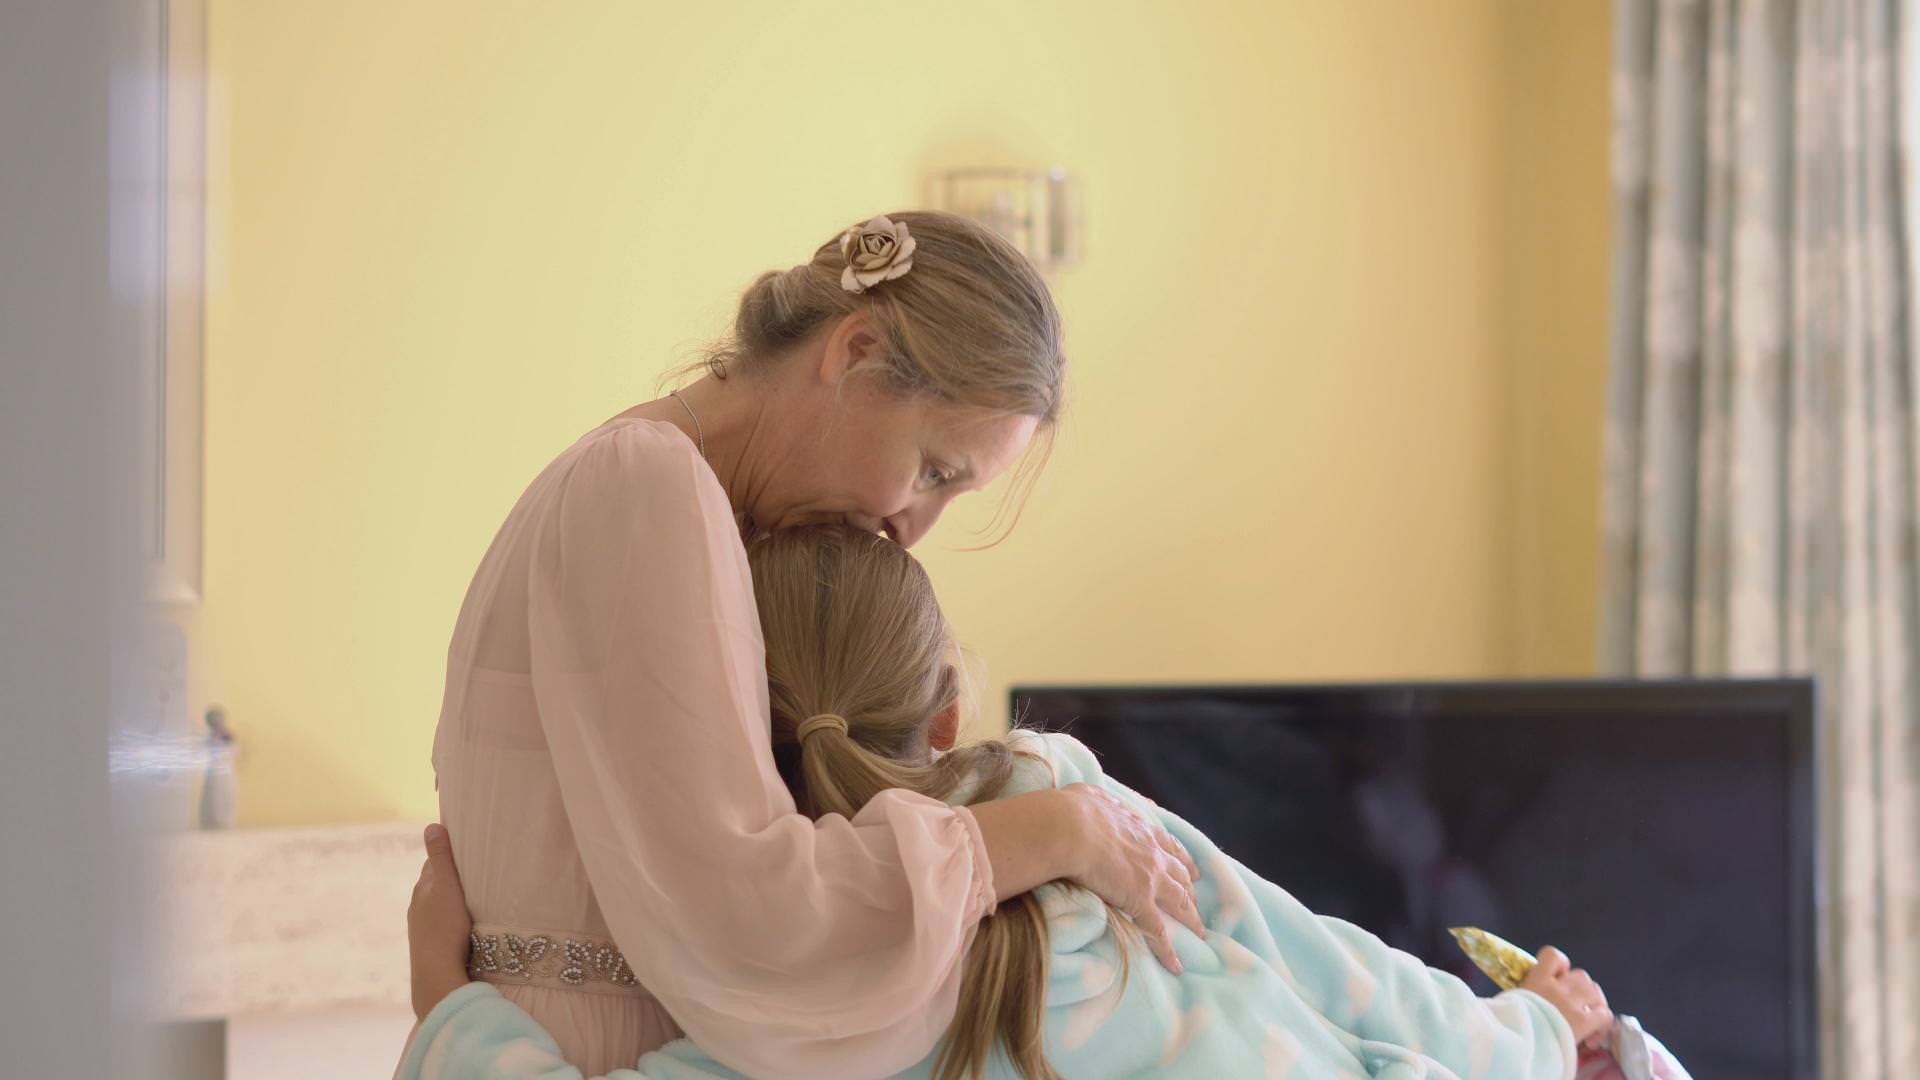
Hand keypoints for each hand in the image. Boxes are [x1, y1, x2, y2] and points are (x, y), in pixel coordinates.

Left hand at [408, 823, 474, 1019]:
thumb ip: (440, 857)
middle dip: (449, 878)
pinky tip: (463, 927)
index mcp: (421, 890)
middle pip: (434, 886)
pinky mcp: (429, 947)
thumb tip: (431, 826)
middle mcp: (417, 908)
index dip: (447, 856)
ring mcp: (421, 929)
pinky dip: (450, 921)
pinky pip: (441, 926)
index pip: (432, 864)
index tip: (465, 851)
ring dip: (450, 902)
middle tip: (473, 874)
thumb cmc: (445, 928)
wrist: (436, 975)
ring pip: (437, 907)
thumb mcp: (447, 887)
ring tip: (471, 901)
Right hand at [1057, 783, 1204, 973]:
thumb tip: (1101, 801)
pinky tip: (1176, 965)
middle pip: (1180, 876)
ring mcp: (1150, 879)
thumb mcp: (1091, 797)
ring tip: (1199, 933)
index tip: (1190, 869)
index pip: (1168, 846)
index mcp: (1141, 830)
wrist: (1067, 828)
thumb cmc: (1072, 811)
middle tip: (1196, 901)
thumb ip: (1102, 801)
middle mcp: (1152, 854)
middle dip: (1190, 890)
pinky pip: (1159, 932)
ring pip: (1179, 903)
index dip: (1181, 859)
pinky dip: (1168, 951)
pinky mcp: (1140, 901)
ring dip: (1191, 919)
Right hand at [1519, 945, 1613, 1050]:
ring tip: (1587, 1021)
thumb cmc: (1510, 1027)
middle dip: (1582, 990)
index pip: (1553, 955)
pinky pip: (1604, 1015)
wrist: (1515, 1046)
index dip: (1561, 964)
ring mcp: (1570, 1004)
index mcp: (1536, 981)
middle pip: (1581, 976)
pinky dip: (1602, 1026)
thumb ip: (1526, 995)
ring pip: (1595, 991)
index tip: (1558, 976)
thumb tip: (1532, 997)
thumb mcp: (1511, 1002)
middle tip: (1576, 1007)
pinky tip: (1590, 1040)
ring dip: (1594, 1005)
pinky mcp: (1583, 1022)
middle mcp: (1555, 988)